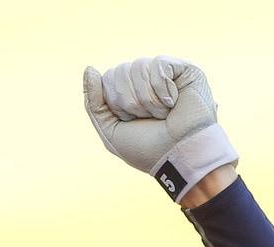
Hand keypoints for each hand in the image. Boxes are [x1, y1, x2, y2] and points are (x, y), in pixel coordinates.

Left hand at [82, 56, 237, 203]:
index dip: (116, 103)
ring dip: (147, 100)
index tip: (132, 121)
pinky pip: (158, 64)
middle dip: (130, 102)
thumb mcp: (111, 131)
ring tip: (163, 114)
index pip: (108, 78)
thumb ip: (94, 103)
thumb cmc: (147, 149)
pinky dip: (162, 88)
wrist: (179, 156)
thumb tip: (89, 69)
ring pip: (138, 67)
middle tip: (150, 119)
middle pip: (120, 71)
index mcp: (129, 93)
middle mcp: (146, 81)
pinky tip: (174, 102)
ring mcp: (165, 73)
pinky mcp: (184, 69)